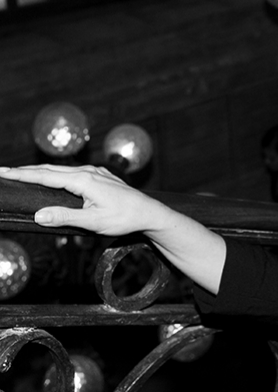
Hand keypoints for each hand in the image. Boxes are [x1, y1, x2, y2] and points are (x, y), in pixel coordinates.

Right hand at [0, 164, 166, 236]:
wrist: (149, 212)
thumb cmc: (124, 218)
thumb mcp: (94, 222)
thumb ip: (65, 217)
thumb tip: (38, 215)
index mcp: (84, 181)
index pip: (45, 175)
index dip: (22, 174)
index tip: (3, 172)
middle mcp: (88, 172)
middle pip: (50, 169)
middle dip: (25, 170)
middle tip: (4, 172)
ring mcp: (95, 173)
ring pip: (61, 170)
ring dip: (40, 171)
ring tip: (21, 173)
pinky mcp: (100, 177)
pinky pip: (72, 172)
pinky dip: (56, 173)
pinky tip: (51, 177)